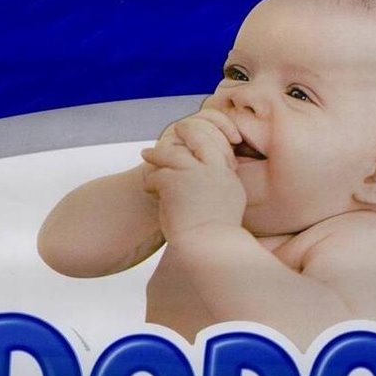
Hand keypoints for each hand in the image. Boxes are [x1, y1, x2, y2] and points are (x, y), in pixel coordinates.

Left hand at [140, 110, 246, 241]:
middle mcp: (215, 171)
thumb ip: (220, 190)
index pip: (218, 149)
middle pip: (201, 139)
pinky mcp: (175, 183)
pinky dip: (151, 181)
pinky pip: (158, 175)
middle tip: (178, 128)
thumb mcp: (229, 208)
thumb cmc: (217, 238)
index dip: (206, 142)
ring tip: (146, 154)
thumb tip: (212, 185)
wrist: (209, 248)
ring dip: (158, 154)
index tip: (195, 144)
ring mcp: (195, 174)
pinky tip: (148, 187)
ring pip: (172, 154)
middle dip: (189, 131)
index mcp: (229, 178)